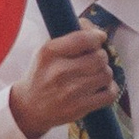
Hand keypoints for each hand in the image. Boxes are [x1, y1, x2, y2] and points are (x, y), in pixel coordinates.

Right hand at [6, 30, 121, 138]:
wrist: (29, 109)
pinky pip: (109, 94)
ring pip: (106, 74)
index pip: (84, 38)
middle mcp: (59, 71)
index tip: (99, 38)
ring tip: (95, 75)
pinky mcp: (79, 108)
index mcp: (50, 52)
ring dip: (104, 73)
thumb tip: (96, 29)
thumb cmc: (41, 76)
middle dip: (101, 56)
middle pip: (100, 56)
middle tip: (94, 60)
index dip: (97, 36)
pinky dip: (110, 89)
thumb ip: (70, 37)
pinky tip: (100, 88)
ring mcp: (70, 91)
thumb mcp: (46, 52)